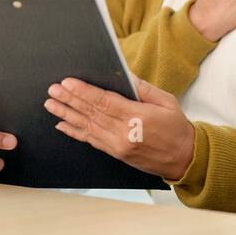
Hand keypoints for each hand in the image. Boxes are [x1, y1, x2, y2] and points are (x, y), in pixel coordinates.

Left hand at [43, 77, 195, 180]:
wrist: (184, 159)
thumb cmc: (177, 128)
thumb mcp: (166, 101)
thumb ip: (143, 88)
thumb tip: (125, 75)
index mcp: (137, 117)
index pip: (104, 102)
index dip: (83, 92)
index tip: (68, 83)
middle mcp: (124, 133)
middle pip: (91, 113)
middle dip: (70, 100)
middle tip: (53, 90)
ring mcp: (118, 146)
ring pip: (87, 127)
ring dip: (67, 114)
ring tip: (51, 104)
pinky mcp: (116, 153)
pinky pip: (91, 141)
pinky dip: (75, 132)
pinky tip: (62, 125)